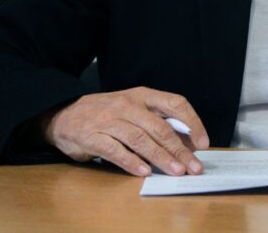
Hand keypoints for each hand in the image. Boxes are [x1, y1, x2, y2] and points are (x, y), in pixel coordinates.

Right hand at [42, 87, 209, 176]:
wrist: (64, 115)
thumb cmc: (107, 113)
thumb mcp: (135, 109)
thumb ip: (158, 121)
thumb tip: (187, 143)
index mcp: (143, 95)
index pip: (175, 104)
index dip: (192, 123)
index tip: (203, 143)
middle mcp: (128, 106)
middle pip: (160, 127)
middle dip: (180, 149)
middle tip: (193, 166)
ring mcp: (109, 121)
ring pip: (141, 139)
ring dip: (161, 157)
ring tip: (175, 171)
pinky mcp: (92, 137)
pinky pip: (115, 150)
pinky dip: (131, 162)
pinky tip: (144, 171)